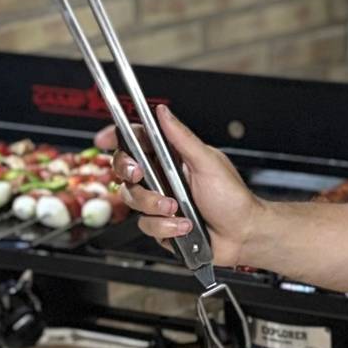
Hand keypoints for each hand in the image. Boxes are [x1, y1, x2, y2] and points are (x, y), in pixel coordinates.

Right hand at [94, 106, 258, 266]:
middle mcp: (164, 178)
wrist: (242, 236)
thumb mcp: (207, 162)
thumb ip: (181, 138)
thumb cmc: (232, 198)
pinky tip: (184, 226)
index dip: (117, 137)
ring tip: (177, 209)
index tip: (104, 139)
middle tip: (139, 174)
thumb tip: (162, 112)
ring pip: (132, 200)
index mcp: (173, 157)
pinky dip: (166, 228)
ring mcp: (160, 203)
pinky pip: (146, 226)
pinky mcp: (161, 226)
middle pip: (125, 170)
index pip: (138, 141)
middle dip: (130, 173)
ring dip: (154, 205)